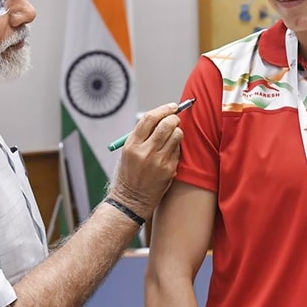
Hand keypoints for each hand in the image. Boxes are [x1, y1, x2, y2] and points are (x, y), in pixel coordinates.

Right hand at [107, 103, 182, 220]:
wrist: (131, 200)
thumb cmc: (130, 173)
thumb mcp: (128, 152)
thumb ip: (142, 135)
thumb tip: (162, 116)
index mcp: (132, 144)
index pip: (150, 118)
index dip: (163, 109)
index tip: (172, 106)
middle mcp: (145, 152)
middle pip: (166, 124)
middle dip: (174, 117)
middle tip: (176, 118)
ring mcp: (158, 161)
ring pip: (177, 135)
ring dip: (178, 131)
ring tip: (173, 135)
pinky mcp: (168, 170)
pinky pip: (178, 150)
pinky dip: (177, 146)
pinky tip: (170, 150)